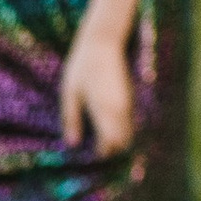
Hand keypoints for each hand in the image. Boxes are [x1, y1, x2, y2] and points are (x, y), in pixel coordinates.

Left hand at [59, 27, 135, 156]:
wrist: (103, 42)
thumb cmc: (82, 67)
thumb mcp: (70, 93)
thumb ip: (71, 119)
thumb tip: (73, 144)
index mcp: (103, 110)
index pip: (109, 144)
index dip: (102, 154)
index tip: (91, 158)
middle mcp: (119, 109)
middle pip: (122, 142)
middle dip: (112, 151)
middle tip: (97, 153)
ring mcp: (127, 103)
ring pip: (128, 132)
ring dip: (118, 140)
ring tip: (101, 143)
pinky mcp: (129, 97)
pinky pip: (129, 122)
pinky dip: (121, 129)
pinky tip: (108, 129)